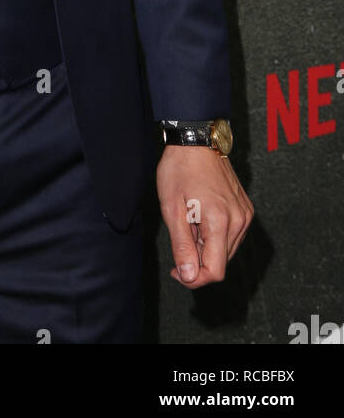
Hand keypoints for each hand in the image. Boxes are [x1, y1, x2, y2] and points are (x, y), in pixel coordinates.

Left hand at [156, 146, 252, 287]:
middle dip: (198, 259)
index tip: (177, 269)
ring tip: (189, 221)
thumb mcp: (172, 208)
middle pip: (220, 263)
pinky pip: (231, 235)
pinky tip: (200, 217)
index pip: (215, 271)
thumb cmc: (180, 169)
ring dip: (206, 247)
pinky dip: (215, 235)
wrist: (196, 139)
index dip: (194, 278)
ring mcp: (245, 214)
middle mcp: (239, 221)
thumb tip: (188, 276)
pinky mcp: (246, 209)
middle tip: (179, 235)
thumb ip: (182, 245)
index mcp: (220, 222)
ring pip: (226, 251)